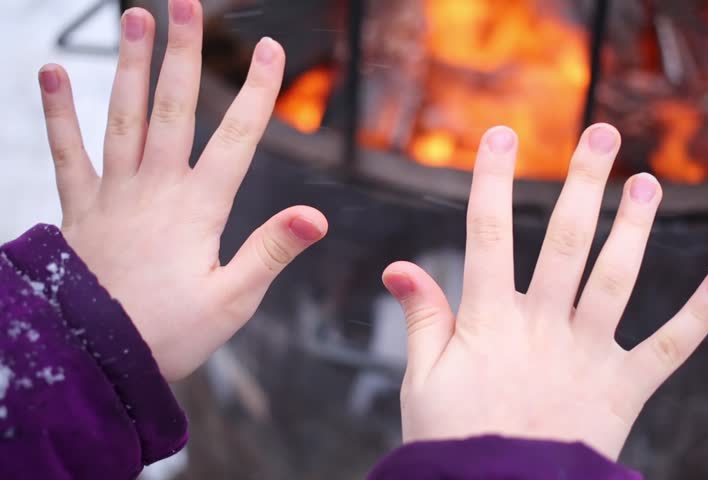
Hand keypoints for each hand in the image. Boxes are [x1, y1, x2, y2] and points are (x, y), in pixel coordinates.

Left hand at [38, 0, 326, 380]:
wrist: (94, 359)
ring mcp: (114, 194)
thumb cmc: (169, 333)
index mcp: (199, 209)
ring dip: (131, 65)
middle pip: (174, 108)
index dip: (256, 91)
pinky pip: (68, 153)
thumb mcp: (233, 301)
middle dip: (183, 53)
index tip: (270, 49)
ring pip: (124, 116)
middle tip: (186, 3)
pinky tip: (52, 73)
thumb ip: (271, 251)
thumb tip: (315, 216)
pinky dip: (58, 112)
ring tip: (135, 16)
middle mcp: (156, 189)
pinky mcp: (81, 208)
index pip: (237, 138)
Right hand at [382, 125, 707, 458]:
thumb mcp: (423, 380)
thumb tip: (399, 268)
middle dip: (584, 183)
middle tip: (602, 132)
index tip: (501, 136)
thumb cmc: (454, 440)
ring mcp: (588, 355)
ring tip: (649, 183)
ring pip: (617, 279)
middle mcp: (544, 327)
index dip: (492, 182)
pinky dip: (700, 315)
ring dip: (635, 228)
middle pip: (567, 241)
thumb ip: (422, 318)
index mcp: (490, 321)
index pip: (489, 235)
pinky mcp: (624, 389)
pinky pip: (669, 348)